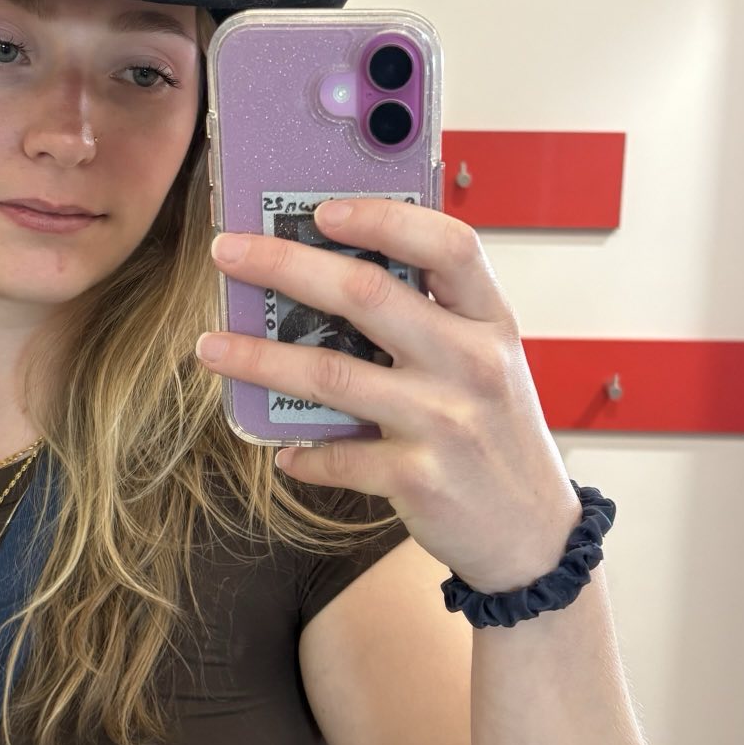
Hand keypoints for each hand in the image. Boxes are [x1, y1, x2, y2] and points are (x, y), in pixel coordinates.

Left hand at [196, 197, 581, 592]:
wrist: (532, 535)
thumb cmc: (497, 435)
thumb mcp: (488, 363)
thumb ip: (434, 318)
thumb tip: (333, 273)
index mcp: (490, 322)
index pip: (448, 245)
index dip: (382, 219)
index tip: (321, 210)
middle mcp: (470, 364)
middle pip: (365, 295)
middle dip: (284, 265)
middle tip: (228, 253)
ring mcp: (444, 422)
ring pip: (330, 374)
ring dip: (258, 357)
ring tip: (211, 346)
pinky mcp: (417, 478)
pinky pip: (336, 456)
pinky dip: (302, 454)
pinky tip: (283, 450)